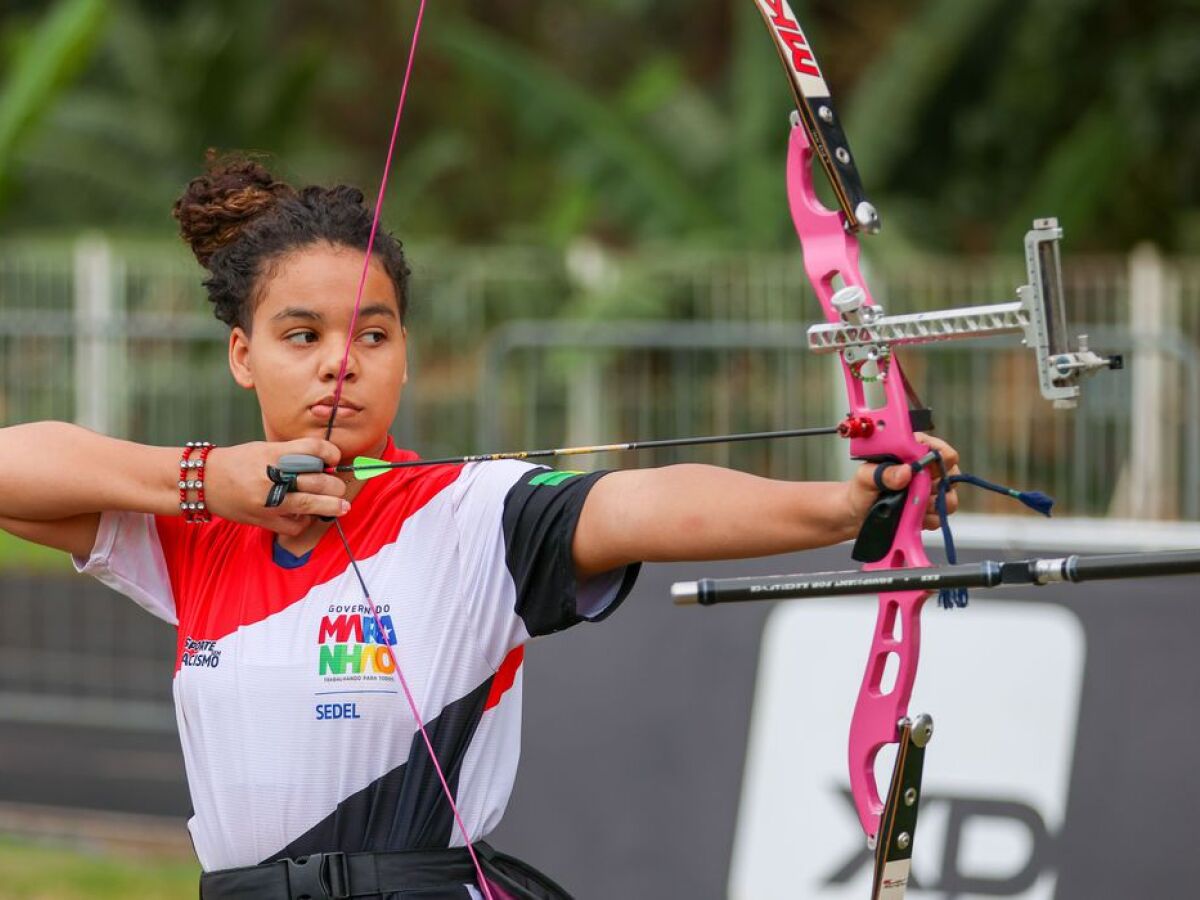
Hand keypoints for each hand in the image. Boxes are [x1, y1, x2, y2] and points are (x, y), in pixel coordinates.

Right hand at [203, 439, 348, 535]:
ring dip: (332, 506)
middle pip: (318, 480)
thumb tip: (325, 464)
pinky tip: (304, 515)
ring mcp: (268, 501)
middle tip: (340, 487)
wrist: (204, 481)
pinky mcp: (264, 520)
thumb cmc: (238, 462)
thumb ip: (293, 455)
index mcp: (274, 454)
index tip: (334, 458)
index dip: (331, 453)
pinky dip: (304, 522)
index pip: (314, 449)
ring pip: (311, 505)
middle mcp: (272, 476)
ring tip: (343, 507)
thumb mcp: (265, 449)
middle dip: (336, 485)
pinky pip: (295, 526)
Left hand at [845, 433, 960, 531]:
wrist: (855, 515)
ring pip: (949, 497)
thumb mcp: (866, 477)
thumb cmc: (860, 490)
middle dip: (938, 484)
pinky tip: (911, 517)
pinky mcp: (928, 511)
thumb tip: (906, 471)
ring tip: (912, 505)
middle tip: (920, 490)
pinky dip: (927, 519)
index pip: (938, 448)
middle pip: (950, 473)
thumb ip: (883, 473)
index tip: (928, 469)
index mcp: (911, 452)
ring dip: (933, 504)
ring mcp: (928, 491)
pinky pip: (939, 516)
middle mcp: (924, 470)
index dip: (939, 458)